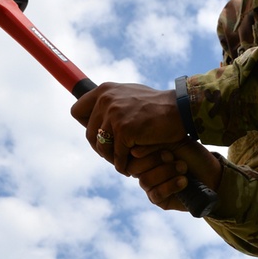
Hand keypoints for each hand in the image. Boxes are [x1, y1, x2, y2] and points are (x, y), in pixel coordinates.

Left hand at [71, 82, 185, 173]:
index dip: (86, 126)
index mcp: (104, 90)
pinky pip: (117, 155)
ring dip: (111, 158)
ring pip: (101, 147)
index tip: (100, 134)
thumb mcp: (129, 95)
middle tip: (113, 155)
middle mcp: (106, 100)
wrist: (180, 109)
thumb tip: (96, 110)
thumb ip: (112, 102)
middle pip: (88, 134)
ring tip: (122, 162)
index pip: (77, 111)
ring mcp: (114, 115)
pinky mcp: (124, 130)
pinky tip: (129, 168)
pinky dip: (122, 165)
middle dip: (100, 148)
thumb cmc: (158, 106)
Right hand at [126, 142, 221, 210]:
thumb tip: (134, 152)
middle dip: (156, 161)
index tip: (166, 150)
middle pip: (135, 169)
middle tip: (173, 157)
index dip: (146, 152)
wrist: (211, 174)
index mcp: (145, 155)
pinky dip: (170, 186)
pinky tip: (184, 181)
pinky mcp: (158, 200)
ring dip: (166, 173)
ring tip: (183, 168)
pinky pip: (155, 195)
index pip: (132, 156)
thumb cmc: (192, 155)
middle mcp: (145, 171)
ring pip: (145, 181)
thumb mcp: (174, 142)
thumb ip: (153, 144)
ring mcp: (150, 186)